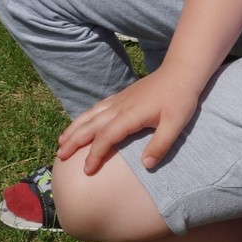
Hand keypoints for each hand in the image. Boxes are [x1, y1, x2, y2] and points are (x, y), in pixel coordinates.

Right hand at [56, 72, 200, 173]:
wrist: (181, 71)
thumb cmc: (180, 98)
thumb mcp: (176, 124)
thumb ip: (161, 144)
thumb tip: (146, 165)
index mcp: (130, 115)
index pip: (106, 137)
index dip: (95, 154)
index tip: (86, 170)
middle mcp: (120, 107)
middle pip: (91, 125)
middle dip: (74, 141)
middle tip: (59, 156)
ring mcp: (119, 100)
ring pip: (91, 115)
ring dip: (74, 128)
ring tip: (61, 141)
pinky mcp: (122, 96)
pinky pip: (97, 107)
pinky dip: (85, 116)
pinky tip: (80, 123)